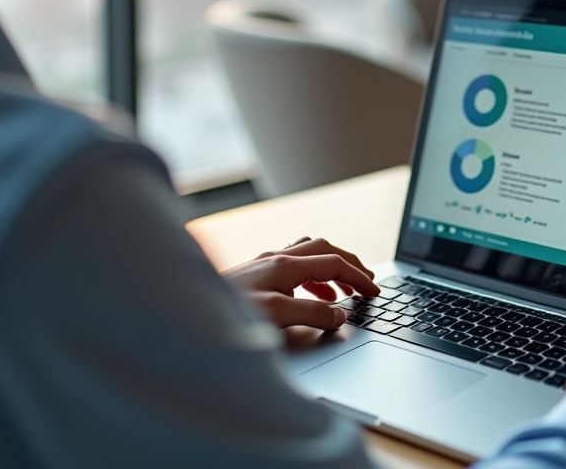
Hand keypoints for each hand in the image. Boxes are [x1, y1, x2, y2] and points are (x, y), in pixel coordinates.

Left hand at [222, 237, 379, 330]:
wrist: (191, 312)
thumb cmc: (229, 314)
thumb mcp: (277, 316)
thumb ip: (313, 313)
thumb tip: (340, 314)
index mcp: (285, 264)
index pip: (334, 263)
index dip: (359, 276)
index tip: (375, 290)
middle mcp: (276, 257)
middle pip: (325, 249)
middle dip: (350, 264)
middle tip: (367, 282)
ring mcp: (265, 263)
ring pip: (310, 254)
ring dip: (331, 268)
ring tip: (344, 291)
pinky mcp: (256, 274)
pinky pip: (295, 265)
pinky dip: (313, 276)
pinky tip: (312, 295)